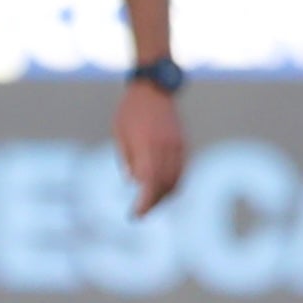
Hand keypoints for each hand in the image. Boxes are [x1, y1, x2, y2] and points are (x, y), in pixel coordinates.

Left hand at [114, 76, 188, 215]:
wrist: (153, 86)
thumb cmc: (130, 110)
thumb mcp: (120, 133)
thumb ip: (127, 158)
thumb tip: (133, 182)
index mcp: (147, 145)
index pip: (148, 183)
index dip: (144, 203)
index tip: (135, 215)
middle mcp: (165, 147)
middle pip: (164, 186)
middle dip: (153, 203)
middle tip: (140, 212)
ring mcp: (177, 146)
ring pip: (176, 180)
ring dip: (165, 196)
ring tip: (151, 203)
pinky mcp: (183, 143)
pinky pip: (182, 170)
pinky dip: (174, 183)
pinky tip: (164, 189)